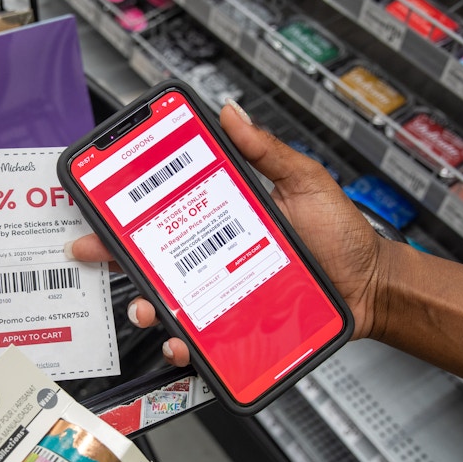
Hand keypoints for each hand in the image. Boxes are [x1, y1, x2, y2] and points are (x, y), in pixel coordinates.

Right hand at [67, 99, 385, 365]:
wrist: (369, 287)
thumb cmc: (339, 235)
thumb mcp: (304, 183)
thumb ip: (267, 152)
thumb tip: (230, 115)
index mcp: (222, 220)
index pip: (165, 212)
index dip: (126, 208)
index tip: (97, 202)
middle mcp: (213, 258)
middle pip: (151, 258)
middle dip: (113, 255)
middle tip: (93, 250)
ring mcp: (221, 294)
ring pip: (166, 303)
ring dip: (144, 306)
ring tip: (145, 307)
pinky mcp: (233, 326)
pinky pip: (199, 340)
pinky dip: (183, 346)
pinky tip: (181, 343)